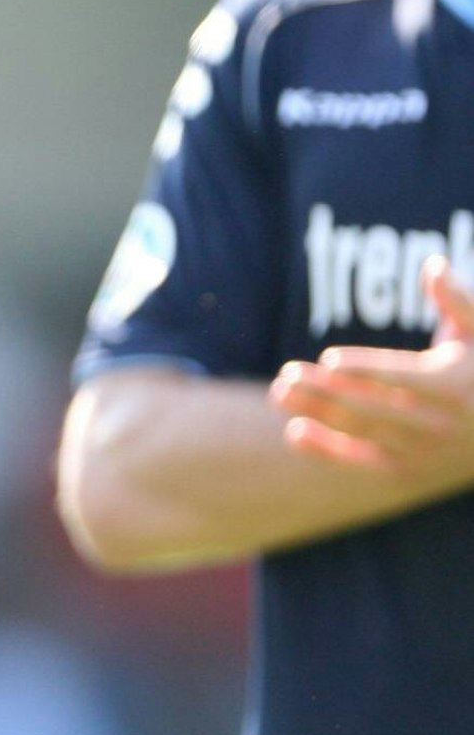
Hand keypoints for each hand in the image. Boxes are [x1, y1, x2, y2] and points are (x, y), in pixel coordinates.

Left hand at [278, 257, 473, 470]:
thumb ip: (458, 300)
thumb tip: (433, 264)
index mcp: (456, 385)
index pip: (405, 378)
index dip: (367, 370)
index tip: (328, 361)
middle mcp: (441, 423)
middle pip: (375, 407)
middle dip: (328, 393)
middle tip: (286, 375)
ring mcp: (425, 451)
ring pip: (364, 433)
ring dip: (319, 415)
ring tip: (278, 393)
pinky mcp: (411, 470)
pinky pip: (365, 462)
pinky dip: (330, 451)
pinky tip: (294, 432)